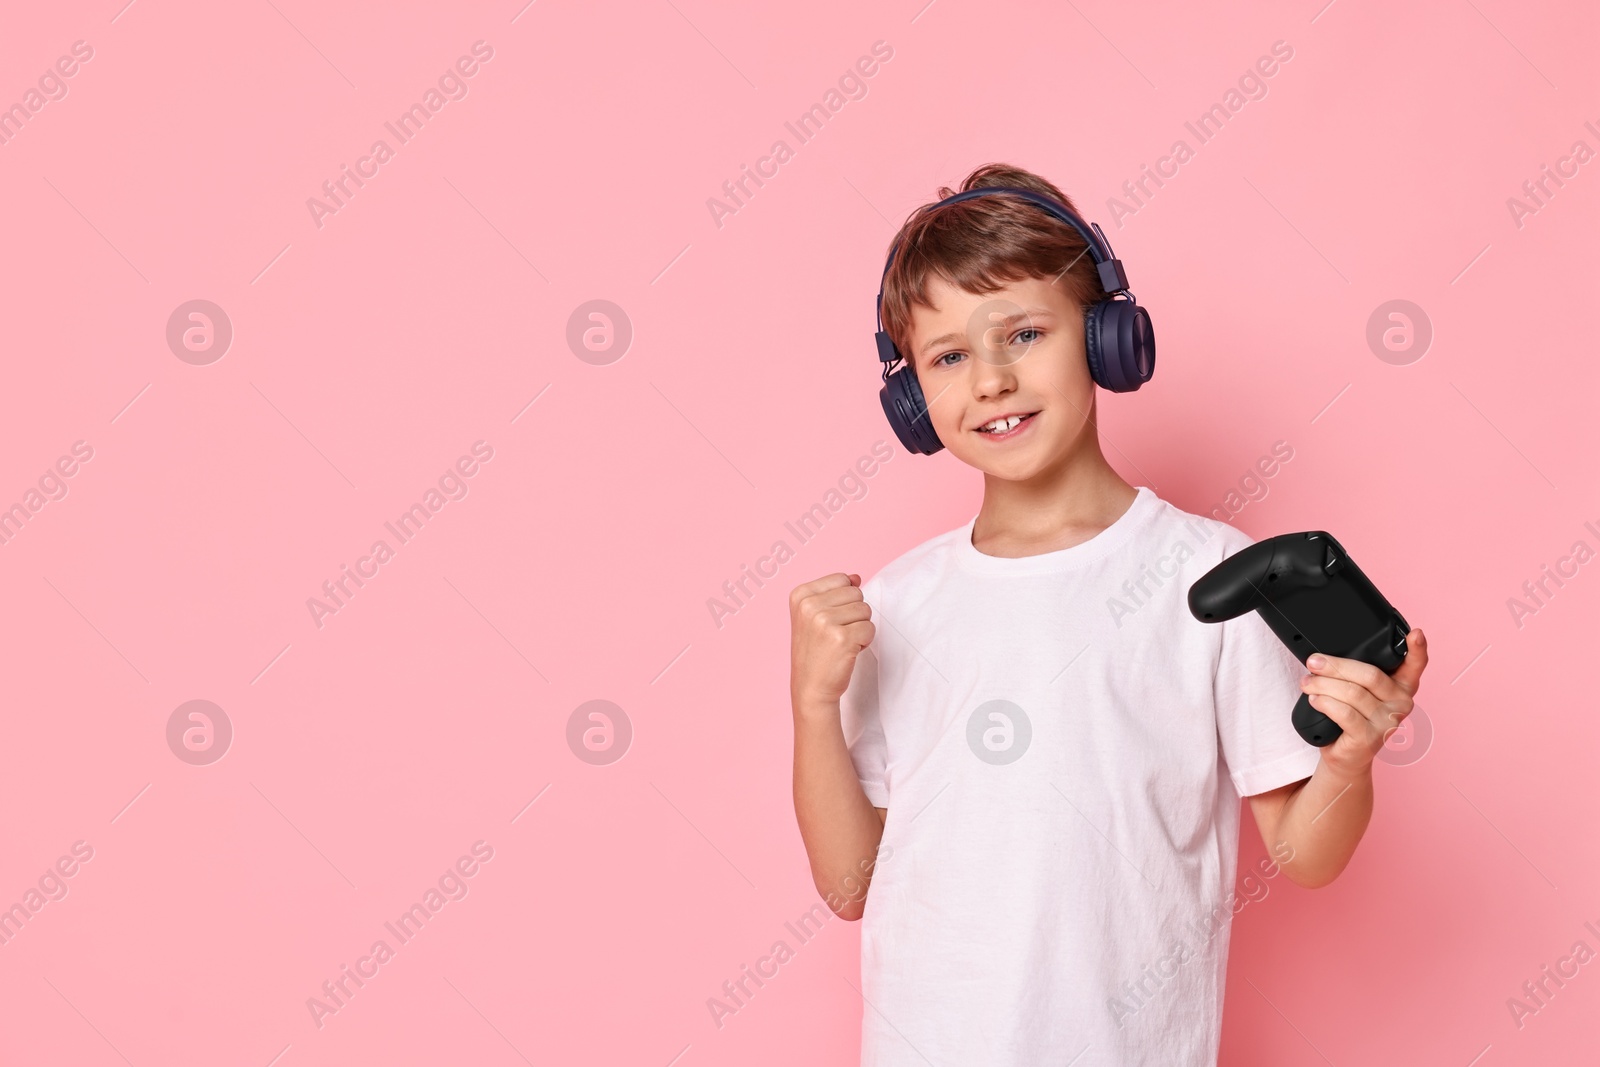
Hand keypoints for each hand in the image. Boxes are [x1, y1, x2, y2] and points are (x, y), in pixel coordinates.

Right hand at [789, 572, 875, 709]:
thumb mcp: (815, 616)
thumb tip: (856, 577)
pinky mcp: (841, 638)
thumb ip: (834, 593)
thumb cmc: (815, 651)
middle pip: (856, 593)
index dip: (843, 602)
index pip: (842, 579)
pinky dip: (864, 641)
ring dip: (860, 628)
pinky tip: (847, 652)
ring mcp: (824, 621)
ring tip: (841, 643)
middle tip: (836, 634)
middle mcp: (809, 605)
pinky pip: (870, 628)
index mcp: (800, 595)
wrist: (810, 687)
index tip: (827, 621)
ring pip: (866, 610)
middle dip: (854, 614)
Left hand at [1300, 629, 1428, 777]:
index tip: (1416, 633)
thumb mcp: (1357, 690)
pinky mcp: (1370, 738)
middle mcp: (1401, 703)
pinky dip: (1324, 703)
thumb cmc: (1350, 717)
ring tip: (1307, 683)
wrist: (1345, 754)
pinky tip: (1314, 699)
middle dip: (1335, 666)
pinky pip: (1344, 713)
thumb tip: (1325, 655)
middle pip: (1369, 675)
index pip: (1415, 664)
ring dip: (1322, 685)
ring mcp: (1388, 722)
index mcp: (1402, 686)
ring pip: (1352, 693)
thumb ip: (1355, 672)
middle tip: (1313, 662)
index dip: (1417, 648)